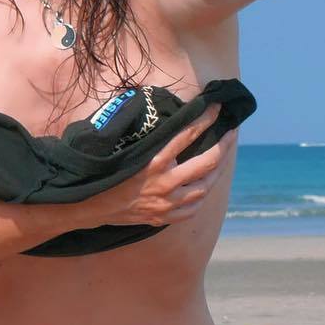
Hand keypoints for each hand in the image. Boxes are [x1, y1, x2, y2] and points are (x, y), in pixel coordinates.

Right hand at [82, 102, 234, 228]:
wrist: (92, 205)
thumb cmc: (108, 171)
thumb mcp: (127, 148)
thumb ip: (150, 134)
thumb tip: (169, 114)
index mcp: (154, 161)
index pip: (188, 133)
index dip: (206, 118)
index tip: (217, 107)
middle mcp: (165, 183)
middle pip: (208, 161)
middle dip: (224, 144)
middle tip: (232, 132)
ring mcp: (167, 203)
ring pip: (205, 186)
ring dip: (217, 170)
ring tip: (222, 157)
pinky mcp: (164, 217)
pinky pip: (193, 207)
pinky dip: (201, 194)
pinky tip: (204, 185)